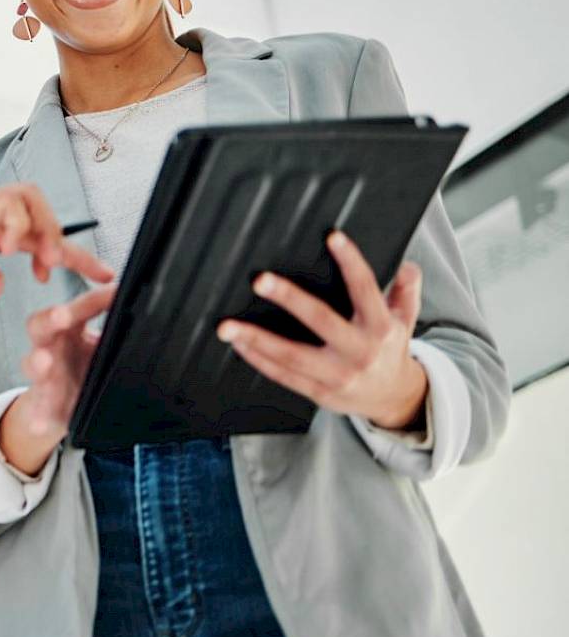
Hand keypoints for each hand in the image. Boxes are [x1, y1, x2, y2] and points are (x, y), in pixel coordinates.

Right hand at [0, 184, 111, 319]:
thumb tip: (0, 280)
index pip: (34, 235)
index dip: (72, 255)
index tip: (98, 276)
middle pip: (39, 207)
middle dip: (67, 239)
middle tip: (72, 272)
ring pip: (27, 196)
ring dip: (47, 229)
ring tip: (46, 263)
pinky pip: (3, 204)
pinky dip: (19, 225)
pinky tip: (12, 251)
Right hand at [1, 283, 118, 474]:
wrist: (68, 403)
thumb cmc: (87, 366)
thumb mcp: (105, 346)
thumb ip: (120, 330)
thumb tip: (153, 310)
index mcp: (70, 328)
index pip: (79, 307)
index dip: (93, 299)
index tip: (114, 291)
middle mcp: (51, 346)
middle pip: (41, 324)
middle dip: (51, 318)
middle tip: (62, 315)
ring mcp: (44, 375)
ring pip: (33, 364)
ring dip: (37, 362)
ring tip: (44, 362)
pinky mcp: (43, 404)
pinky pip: (36, 410)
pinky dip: (37, 416)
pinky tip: (39, 423)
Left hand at [217, 230, 427, 429]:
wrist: (394, 399)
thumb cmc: (390, 350)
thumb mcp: (405, 320)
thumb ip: (406, 292)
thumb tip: (409, 266)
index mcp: (380, 327)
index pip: (365, 288)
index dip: (351, 262)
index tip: (333, 237)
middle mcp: (359, 351)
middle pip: (321, 320)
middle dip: (289, 298)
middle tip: (260, 280)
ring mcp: (337, 374)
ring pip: (292, 355)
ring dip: (256, 339)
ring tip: (227, 326)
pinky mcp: (319, 392)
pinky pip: (283, 375)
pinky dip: (258, 360)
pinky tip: (239, 345)